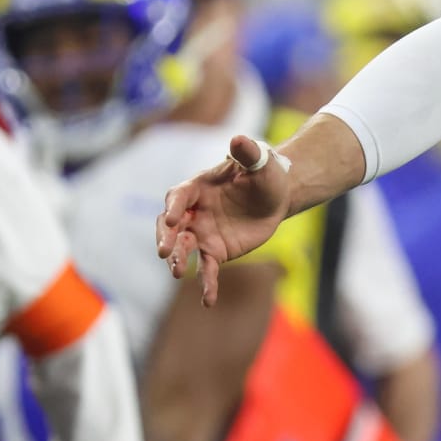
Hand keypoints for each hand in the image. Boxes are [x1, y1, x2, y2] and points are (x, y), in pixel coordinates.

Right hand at [155, 135, 291, 305]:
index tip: (173, 218)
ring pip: (183, 248)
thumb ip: (248, 153)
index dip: (174, 207)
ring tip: (176, 272)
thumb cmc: (265, 174)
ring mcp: (201, 232)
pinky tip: (208, 301)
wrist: (276, 197)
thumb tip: (238, 139)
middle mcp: (194, 211)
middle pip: (171, 225)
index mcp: (199, 186)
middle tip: (164, 251)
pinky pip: (205, 269)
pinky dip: (206, 284)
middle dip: (165, 237)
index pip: (179, 196)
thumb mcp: (261, 162)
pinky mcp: (215, 250)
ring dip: (176, 259)